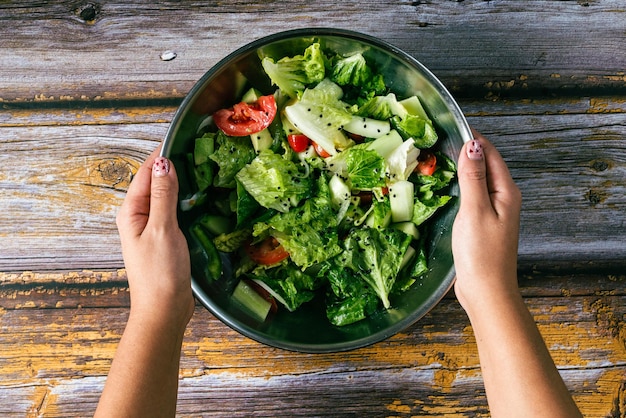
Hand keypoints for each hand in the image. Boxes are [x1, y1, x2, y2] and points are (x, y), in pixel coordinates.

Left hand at [116, 145, 193, 329]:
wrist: (164, 310)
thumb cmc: (160, 273)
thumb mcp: (163, 229)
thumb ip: (163, 195)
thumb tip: (163, 162)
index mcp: (132, 212)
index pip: (145, 172)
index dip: (162, 154)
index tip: (184, 136)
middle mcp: (139, 217)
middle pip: (155, 182)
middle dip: (174, 165)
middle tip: (200, 150)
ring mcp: (153, 228)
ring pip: (166, 196)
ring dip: (182, 183)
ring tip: (204, 168)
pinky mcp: (166, 238)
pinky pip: (174, 211)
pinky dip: (186, 201)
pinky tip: (201, 198)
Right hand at [452, 130, 521, 309]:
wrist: (485, 291)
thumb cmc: (481, 253)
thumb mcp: (474, 210)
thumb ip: (473, 177)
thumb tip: (472, 145)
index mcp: (506, 191)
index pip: (490, 153)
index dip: (472, 137)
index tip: (449, 125)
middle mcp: (504, 198)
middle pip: (485, 165)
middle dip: (466, 151)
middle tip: (438, 140)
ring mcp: (493, 212)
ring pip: (477, 181)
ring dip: (461, 169)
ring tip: (438, 159)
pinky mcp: (482, 224)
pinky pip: (472, 197)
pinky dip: (459, 187)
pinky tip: (445, 189)